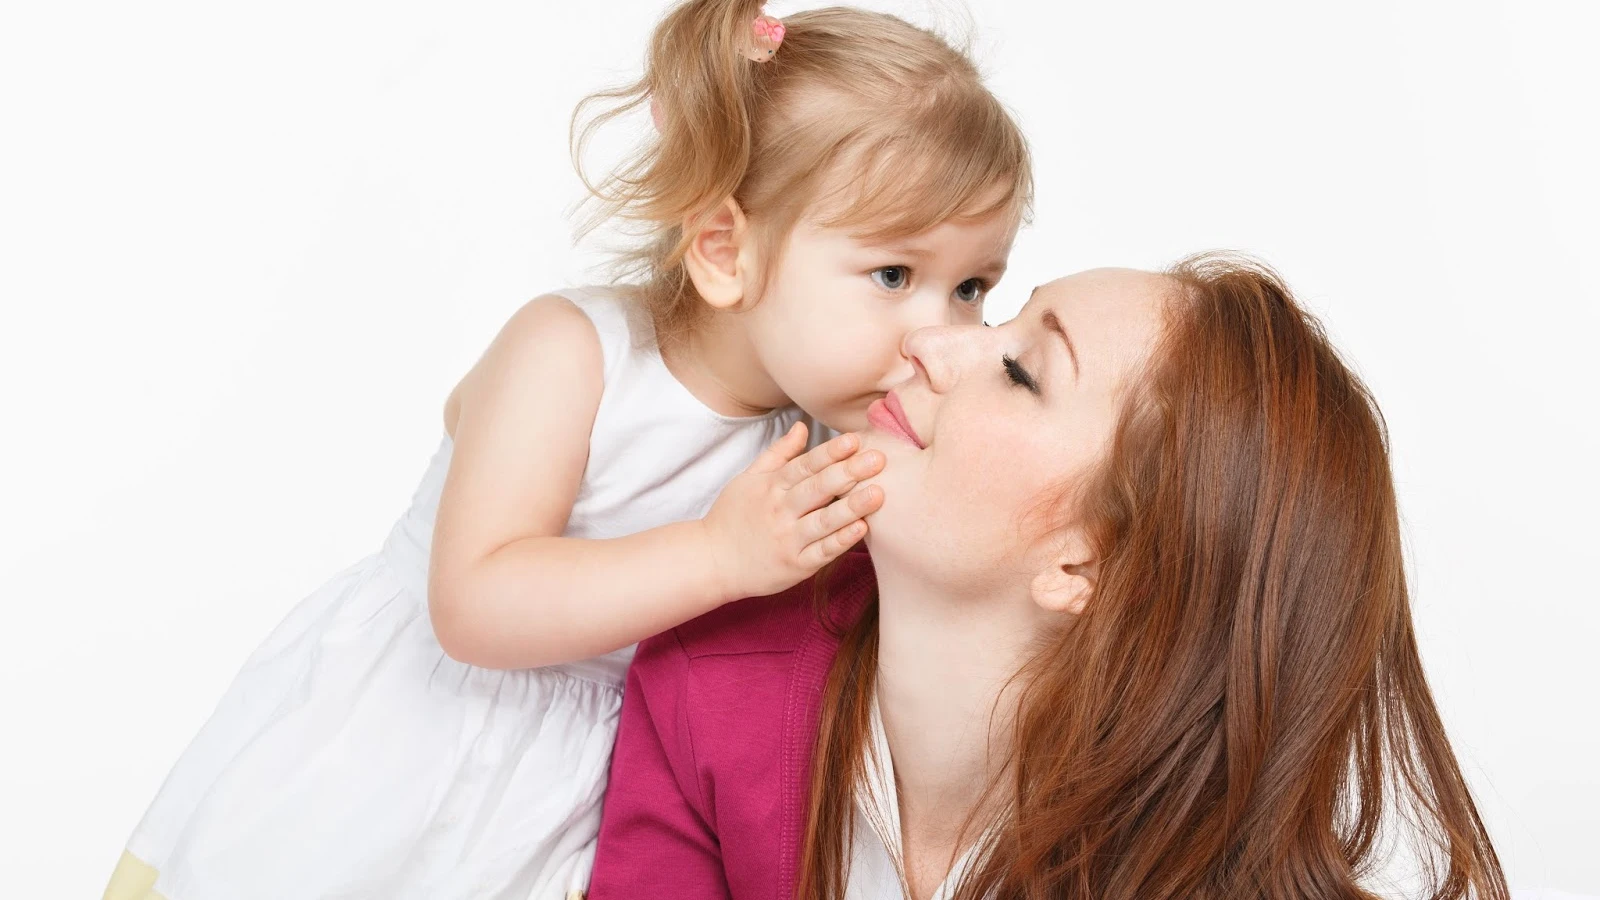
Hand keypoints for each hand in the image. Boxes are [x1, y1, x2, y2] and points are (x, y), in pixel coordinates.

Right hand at [701, 422, 884, 601]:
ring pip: (824, 521)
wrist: (711, 561)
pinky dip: (841, 541)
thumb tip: (802, 426)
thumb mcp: (749, 479)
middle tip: (878, 459)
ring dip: (852, 507)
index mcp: (771, 487)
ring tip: (878, 493)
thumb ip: (778, 454)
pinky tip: (861, 529)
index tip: (854, 440)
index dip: (830, 452)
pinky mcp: (795, 566)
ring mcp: (788, 540)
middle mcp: (780, 511)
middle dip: (849, 472)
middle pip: (817, 489)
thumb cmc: (733, 517)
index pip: (805, 466)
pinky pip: (821, 553)